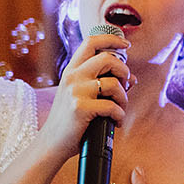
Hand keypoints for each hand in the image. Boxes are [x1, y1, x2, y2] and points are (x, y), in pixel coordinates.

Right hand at [35, 33, 130, 160]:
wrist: (51, 143)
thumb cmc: (71, 120)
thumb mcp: (82, 96)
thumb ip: (104, 84)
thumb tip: (132, 79)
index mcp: (72, 70)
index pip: (90, 42)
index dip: (112, 39)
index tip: (126, 45)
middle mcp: (72, 77)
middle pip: (107, 58)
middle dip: (124, 71)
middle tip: (125, 85)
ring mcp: (75, 91)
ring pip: (114, 83)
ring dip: (124, 98)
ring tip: (120, 109)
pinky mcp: (80, 107)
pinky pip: (113, 106)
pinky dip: (120, 115)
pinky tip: (116, 122)